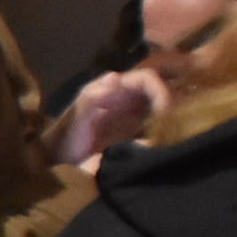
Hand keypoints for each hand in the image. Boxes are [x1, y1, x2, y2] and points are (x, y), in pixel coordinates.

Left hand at [50, 67, 167, 166]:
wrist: (59, 158)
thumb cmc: (66, 135)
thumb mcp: (78, 116)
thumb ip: (93, 98)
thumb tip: (116, 77)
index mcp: (114, 87)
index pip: (148, 78)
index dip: (161, 90)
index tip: (167, 111)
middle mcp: (126, 96)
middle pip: (159, 91)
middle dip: (172, 102)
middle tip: (177, 124)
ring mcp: (131, 113)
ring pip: (160, 106)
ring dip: (171, 115)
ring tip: (176, 132)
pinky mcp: (134, 130)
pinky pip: (156, 123)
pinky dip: (164, 128)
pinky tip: (167, 140)